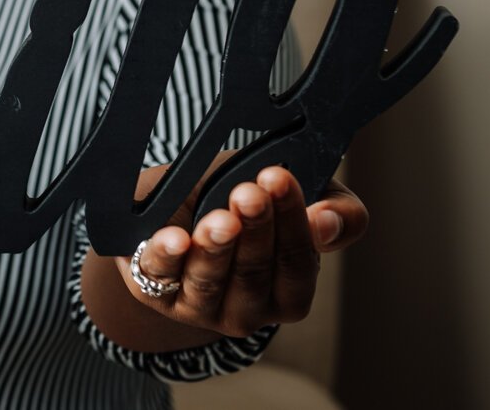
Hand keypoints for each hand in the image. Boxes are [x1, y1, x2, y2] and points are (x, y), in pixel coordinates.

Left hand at [115, 167, 367, 338]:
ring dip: (215, 248)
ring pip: (210, 282)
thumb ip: (335, 208)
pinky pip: (157, 279)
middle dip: (254, 230)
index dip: (294, 223)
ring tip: (219, 217)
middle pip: (254, 273)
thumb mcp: (288, 195)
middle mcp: (248, 309)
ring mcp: (200, 306)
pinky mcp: (154, 292)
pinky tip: (174, 238)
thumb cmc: (239, 199)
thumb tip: (327, 219)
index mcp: (288, 291)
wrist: (174, 203)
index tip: (280, 180)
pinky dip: (166, 257)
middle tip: (249, 194)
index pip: (298, 263)